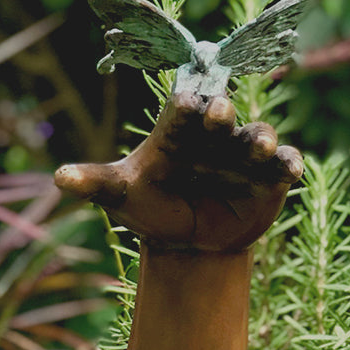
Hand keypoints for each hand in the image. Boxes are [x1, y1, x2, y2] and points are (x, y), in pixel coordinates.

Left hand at [54, 92, 303, 253]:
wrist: (186, 243)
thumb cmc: (151, 208)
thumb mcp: (122, 196)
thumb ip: (95, 184)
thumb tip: (59, 178)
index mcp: (179, 130)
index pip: (183, 110)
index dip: (186, 106)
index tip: (186, 106)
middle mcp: (214, 134)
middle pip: (222, 116)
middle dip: (222, 113)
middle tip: (218, 114)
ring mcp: (244, 153)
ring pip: (256, 137)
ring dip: (260, 138)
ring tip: (260, 144)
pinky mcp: (269, 177)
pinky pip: (283, 166)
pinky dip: (288, 165)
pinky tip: (291, 170)